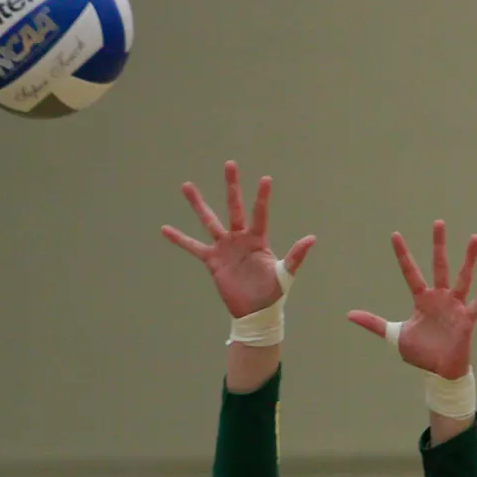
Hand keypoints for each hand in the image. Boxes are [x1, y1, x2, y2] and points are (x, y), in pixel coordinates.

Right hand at [162, 161, 314, 316]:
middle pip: (234, 206)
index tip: (265, 178)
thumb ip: (296, 256)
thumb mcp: (285, 274)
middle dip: (232, 186)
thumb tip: (311, 238)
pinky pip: (193, 247)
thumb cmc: (273, 293)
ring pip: (209, 220)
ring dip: (198, 204)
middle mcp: (240, 238)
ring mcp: (225, 247)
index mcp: (259, 239)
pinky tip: (165, 228)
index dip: (262, 197)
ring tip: (187, 185)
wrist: (256, 312)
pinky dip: (180, 239)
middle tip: (230, 164)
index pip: (260, 213)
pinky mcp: (213, 261)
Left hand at [348, 221, 476, 379]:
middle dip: (438, 245)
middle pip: (438, 266)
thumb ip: (373, 323)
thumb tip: (348, 314)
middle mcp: (439, 297)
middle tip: (438, 222)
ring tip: (474, 237)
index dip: (402, 255)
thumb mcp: (393, 335)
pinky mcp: (467, 318)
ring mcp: (455, 306)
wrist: (439, 372)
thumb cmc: (420, 353)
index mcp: (422, 300)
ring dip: (469, 258)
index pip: (410, 272)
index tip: (395, 235)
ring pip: (462, 277)